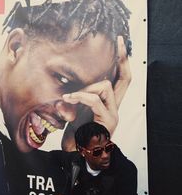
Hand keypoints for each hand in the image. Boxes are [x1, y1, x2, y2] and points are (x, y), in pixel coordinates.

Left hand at [61, 36, 130, 150]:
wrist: (78, 152)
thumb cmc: (76, 131)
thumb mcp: (76, 108)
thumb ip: (77, 96)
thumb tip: (67, 86)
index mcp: (108, 102)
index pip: (120, 79)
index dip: (122, 62)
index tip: (120, 44)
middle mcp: (115, 106)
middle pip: (126, 79)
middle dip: (123, 59)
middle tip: (121, 42)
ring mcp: (113, 113)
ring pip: (105, 87)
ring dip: (86, 87)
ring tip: (71, 96)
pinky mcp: (107, 120)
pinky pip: (94, 100)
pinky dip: (80, 96)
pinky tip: (68, 98)